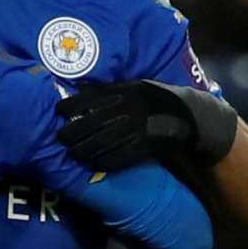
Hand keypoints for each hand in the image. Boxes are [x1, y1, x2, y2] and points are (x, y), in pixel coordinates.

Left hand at [56, 79, 237, 171]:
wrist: (189, 116)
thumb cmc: (155, 98)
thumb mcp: (133, 85)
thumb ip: (107, 89)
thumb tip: (77, 89)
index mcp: (123, 91)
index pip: (86, 99)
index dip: (68, 107)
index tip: (58, 112)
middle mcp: (126, 109)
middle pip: (87, 124)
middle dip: (69, 133)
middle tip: (60, 138)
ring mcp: (134, 129)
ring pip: (98, 144)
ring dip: (81, 151)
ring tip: (72, 152)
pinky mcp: (143, 148)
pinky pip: (116, 158)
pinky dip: (100, 162)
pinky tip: (92, 163)